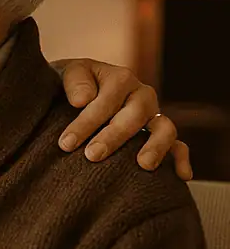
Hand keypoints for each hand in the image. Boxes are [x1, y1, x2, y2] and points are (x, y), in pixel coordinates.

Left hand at [57, 59, 191, 179]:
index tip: (66, 143)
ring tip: (143, 165)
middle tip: (92, 155)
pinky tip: (181, 176)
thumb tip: (83, 100)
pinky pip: (178, 146)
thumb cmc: (73, 86)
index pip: (106, 101)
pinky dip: (181, 159)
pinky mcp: (161, 135)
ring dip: (155, 146)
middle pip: (135, 115)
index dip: (86, 123)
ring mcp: (155, 116)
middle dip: (113, 137)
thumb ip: (75, 81)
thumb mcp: (68, 73)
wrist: (80, 92)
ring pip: (164, 129)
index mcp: (120, 79)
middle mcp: (142, 96)